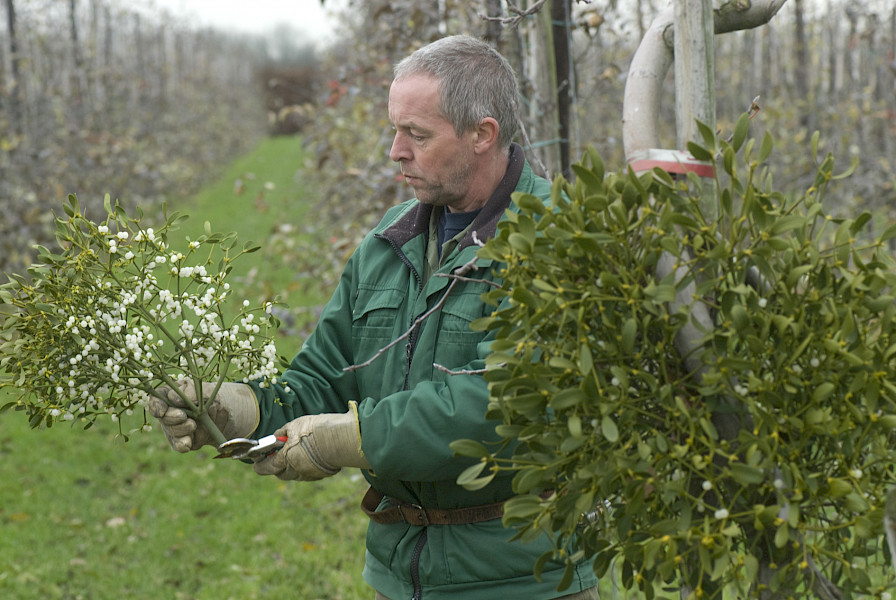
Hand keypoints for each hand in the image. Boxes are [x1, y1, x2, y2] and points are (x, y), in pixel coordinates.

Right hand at [146, 380, 258, 452]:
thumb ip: (189, 392)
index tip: (161, 411)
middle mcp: (169, 412)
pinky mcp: (183, 440)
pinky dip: (182, 444)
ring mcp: (174, 427)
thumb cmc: (212, 397)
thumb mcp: (205, 390)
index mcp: (170, 395)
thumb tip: (173, 398)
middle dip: (171, 417)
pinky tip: (188, 442)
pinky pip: (178, 445)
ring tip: (193, 424)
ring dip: (181, 429)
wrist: (226, 413)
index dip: (155, 406)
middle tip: (182, 416)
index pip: (156, 399)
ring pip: (170, 431)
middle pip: (162, 417)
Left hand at [254, 401, 368, 480]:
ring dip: (291, 467)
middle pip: (280, 474)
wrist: (342, 438)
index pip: (265, 468)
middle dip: (276, 466)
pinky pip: (309, 474)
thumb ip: (282, 433)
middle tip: (278, 455)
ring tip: (296, 453)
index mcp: (286, 459)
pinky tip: (311, 456)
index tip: (257, 462)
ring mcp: (310, 475)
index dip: (259, 465)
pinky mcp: (322, 474)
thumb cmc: (316, 429)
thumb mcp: (294, 425)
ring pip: (295, 475)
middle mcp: (296, 471)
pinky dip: (306, 467)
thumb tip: (276, 437)